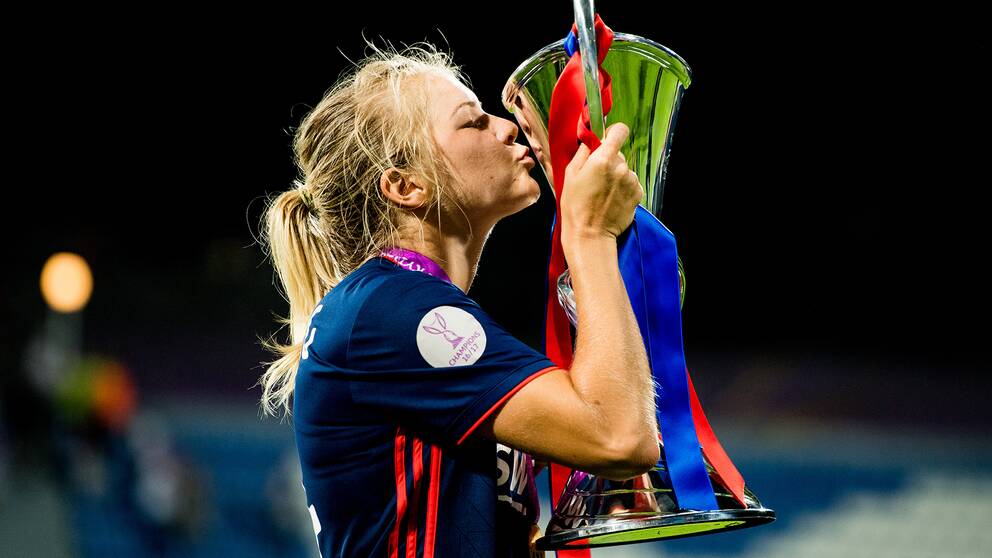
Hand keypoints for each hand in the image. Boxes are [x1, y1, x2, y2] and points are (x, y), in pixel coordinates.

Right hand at [560, 122, 642, 243]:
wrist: (590, 235)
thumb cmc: (576, 207)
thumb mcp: (570, 175)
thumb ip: (583, 152)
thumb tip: (590, 139)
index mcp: (603, 159)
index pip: (619, 131)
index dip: (612, 134)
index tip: (605, 141)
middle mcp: (621, 167)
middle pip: (618, 154)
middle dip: (608, 161)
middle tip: (595, 178)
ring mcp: (632, 180)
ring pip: (624, 169)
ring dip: (616, 177)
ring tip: (602, 193)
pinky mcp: (638, 193)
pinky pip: (631, 183)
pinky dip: (623, 188)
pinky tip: (611, 200)